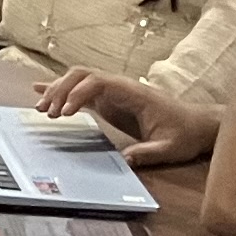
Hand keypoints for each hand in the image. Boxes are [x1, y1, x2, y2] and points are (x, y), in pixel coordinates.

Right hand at [38, 68, 221, 169]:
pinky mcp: (109, 101)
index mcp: (133, 92)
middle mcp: (119, 86)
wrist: (195, 125)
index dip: (77, 93)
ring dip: (57, 90)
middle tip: (46, 112)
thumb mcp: (169, 148)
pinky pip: (81, 91)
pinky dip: (61, 91)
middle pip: (81, 75)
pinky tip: (40, 91)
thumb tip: (125, 160)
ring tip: (40, 109)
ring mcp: (113, 92)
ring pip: (77, 79)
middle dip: (60, 89)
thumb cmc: (184, 134)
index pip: (97, 81)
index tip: (65, 114)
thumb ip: (148, 153)